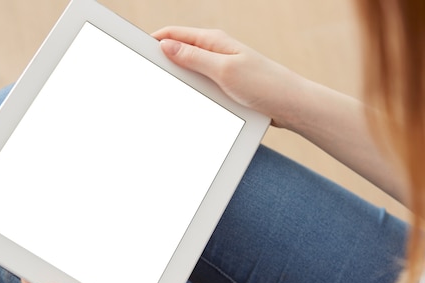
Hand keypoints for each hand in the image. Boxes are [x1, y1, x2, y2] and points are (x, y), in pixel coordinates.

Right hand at [153, 26, 304, 127]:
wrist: (291, 106)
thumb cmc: (265, 85)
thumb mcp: (224, 70)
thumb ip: (194, 58)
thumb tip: (166, 45)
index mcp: (214, 41)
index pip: (173, 34)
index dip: (152, 41)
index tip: (133, 52)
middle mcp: (216, 52)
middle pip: (178, 52)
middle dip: (160, 62)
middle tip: (142, 76)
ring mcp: (220, 69)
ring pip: (188, 71)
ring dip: (176, 80)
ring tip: (159, 92)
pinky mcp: (226, 85)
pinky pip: (200, 85)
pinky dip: (190, 91)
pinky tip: (184, 103)